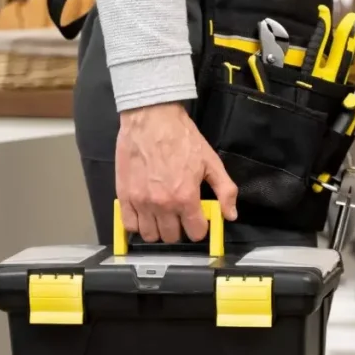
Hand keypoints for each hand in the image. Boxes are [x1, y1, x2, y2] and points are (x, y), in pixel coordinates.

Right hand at [115, 102, 237, 242]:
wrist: (151, 118)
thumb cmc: (182, 138)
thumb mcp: (211, 162)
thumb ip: (225, 191)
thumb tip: (230, 215)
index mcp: (186, 197)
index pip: (195, 232)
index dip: (199, 227)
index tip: (198, 219)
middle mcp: (162, 204)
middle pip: (172, 236)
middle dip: (179, 229)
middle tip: (180, 215)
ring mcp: (141, 201)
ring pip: (150, 234)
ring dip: (158, 229)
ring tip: (162, 216)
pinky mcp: (124, 195)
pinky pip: (129, 224)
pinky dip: (137, 224)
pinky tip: (144, 214)